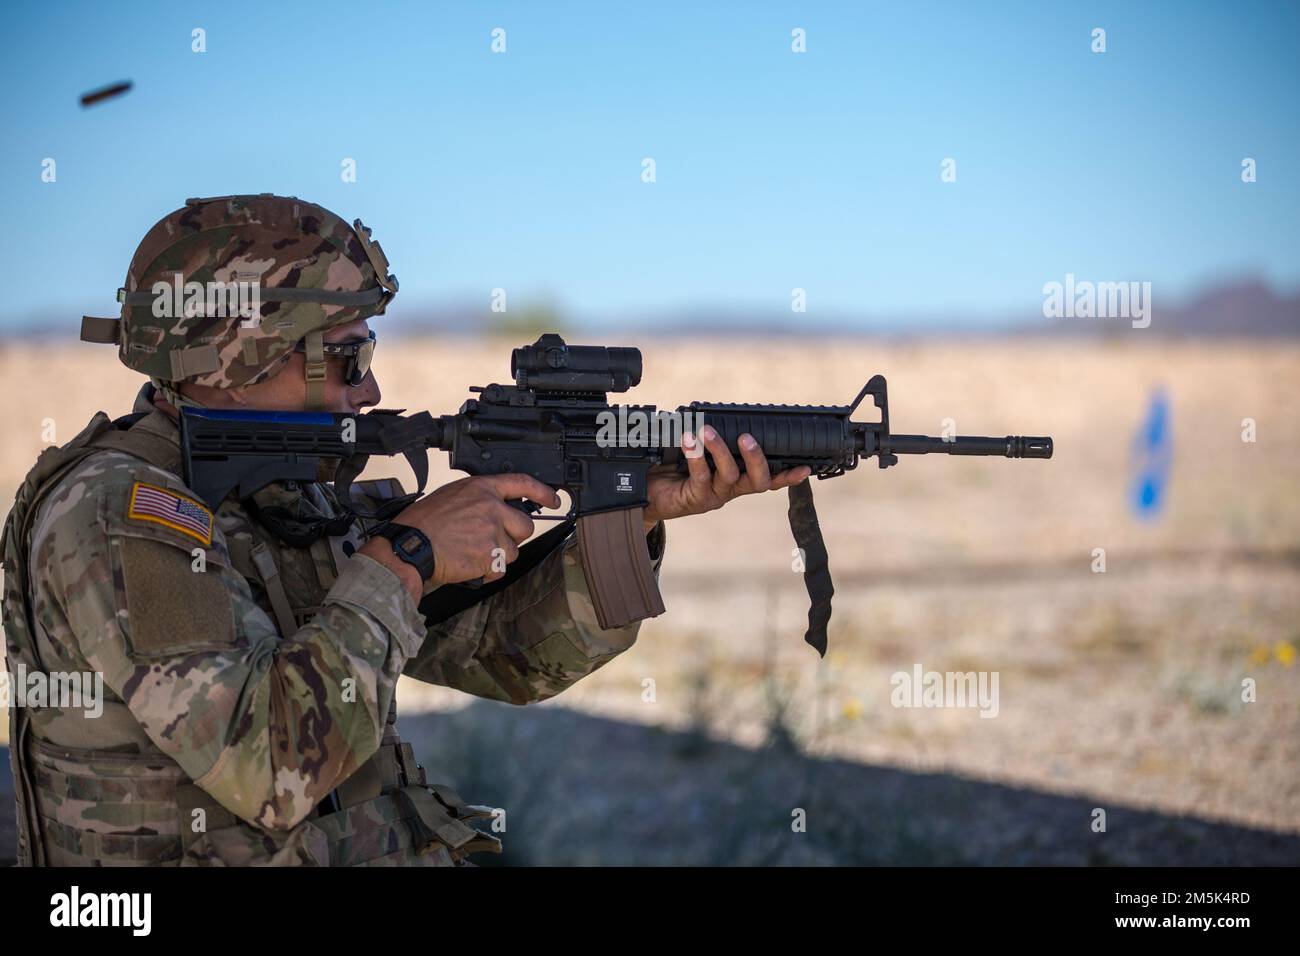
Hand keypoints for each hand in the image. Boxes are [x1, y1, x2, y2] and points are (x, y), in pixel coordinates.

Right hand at [359, 473, 559, 599]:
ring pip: (513, 550)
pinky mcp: (491, 555)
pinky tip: (469, 565)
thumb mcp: (452, 496)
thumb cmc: (423, 523)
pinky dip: (488, 572)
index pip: (522, 483)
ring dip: (497, 556)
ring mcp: (493, 531)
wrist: (410, 546)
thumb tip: (497, 508)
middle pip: (525, 525)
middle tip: (491, 540)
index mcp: (481, 488)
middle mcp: (491, 507)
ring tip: (471, 553)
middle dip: (513, 536)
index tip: (553, 500)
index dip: (543, 492)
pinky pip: (501, 568)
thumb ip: (479, 499)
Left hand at [641, 425, 811, 531]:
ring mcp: (714, 495)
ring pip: (729, 474)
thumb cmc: (674, 468)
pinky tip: (688, 440)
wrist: (648, 492)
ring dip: (719, 449)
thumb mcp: (698, 450)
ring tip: (706, 431)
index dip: (788, 475)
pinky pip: (700, 476)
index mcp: (738, 477)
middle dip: (756, 457)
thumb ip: (713, 437)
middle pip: (758, 480)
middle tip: (747, 438)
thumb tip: (717, 412)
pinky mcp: (695, 499)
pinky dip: (695, 455)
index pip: (769, 477)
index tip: (805, 466)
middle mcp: (730, 488)